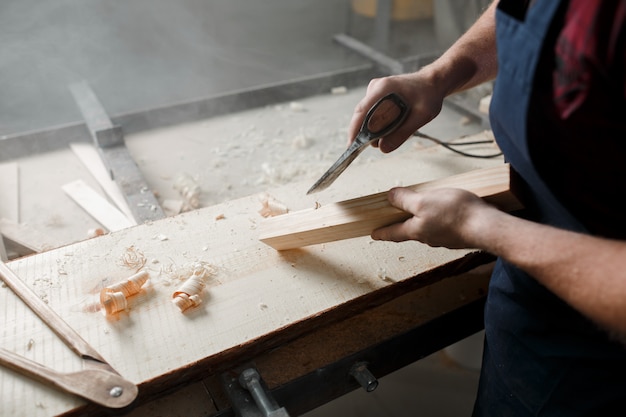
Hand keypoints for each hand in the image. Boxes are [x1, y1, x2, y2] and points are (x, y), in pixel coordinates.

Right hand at [348, 71, 445, 152]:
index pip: (361, 111)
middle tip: (380, 144)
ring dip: (376, 128)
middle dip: (367, 133)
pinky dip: (379, 124)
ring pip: (368, 116)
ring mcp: (375, 91)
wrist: (432, 83)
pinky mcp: (377, 96)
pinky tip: (394, 125)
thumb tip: (382, 148)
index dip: (354, 129)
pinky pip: (373, 113)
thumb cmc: (428, 96)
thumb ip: (402, 133)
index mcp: (384, 88)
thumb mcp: (421, 116)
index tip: (351, 146)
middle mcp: (376, 88)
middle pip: (362, 115)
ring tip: (396, 129)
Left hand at [371, 187, 495, 248]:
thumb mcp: (423, 201)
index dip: (382, 232)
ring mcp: (445, 238)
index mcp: (416, 231)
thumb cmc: (455, 214)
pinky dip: (441, 219)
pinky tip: (447, 211)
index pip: (393, 233)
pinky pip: (445, 226)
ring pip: (428, 228)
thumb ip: (405, 199)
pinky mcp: (459, 234)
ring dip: (423, 220)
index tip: (373, 235)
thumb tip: (390, 197)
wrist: (487, 227)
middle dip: (403, 224)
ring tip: (423, 208)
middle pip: (411, 230)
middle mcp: (429, 237)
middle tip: (396, 220)